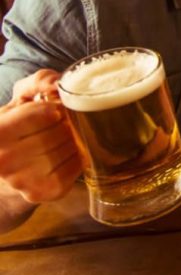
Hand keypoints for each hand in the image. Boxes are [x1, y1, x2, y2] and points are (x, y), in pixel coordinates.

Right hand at [0, 69, 81, 203]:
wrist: (9, 173)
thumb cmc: (19, 127)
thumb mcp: (22, 97)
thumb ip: (39, 81)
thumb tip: (57, 85)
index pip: (46, 112)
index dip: (54, 108)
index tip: (51, 112)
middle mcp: (4, 160)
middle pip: (61, 130)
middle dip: (66, 123)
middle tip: (60, 126)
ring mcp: (24, 180)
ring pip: (71, 146)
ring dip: (74, 138)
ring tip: (61, 139)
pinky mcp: (45, 192)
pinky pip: (78, 164)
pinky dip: (79, 155)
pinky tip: (65, 154)